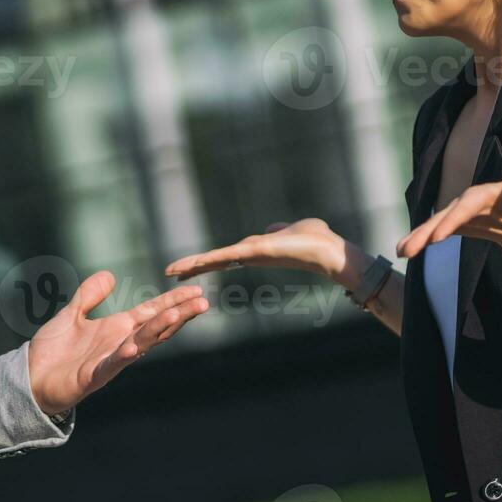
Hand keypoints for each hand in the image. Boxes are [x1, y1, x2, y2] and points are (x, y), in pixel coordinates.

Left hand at [27, 271, 207, 415]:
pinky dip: (122, 356)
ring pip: (140, 343)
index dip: (173, 301)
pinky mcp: (92, 376)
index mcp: (117, 329)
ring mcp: (109, 361)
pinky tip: (133, 346)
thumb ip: (89, 295)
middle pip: (155, 327)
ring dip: (159, 329)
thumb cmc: (52, 351)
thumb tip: (109, 275)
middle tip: (203, 302)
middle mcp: (119, 344)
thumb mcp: (72, 314)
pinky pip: (111, 364)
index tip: (197, 290)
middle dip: (178, 314)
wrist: (30, 379)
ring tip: (179, 314)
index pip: (152, 312)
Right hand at [162, 218, 355, 285]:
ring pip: (217, 259)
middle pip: (216, 260)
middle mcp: (251, 254)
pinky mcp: (255, 252)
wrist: (331, 251)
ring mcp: (251, 255)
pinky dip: (209, 259)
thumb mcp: (293, 228)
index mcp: (257, 249)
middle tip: (171, 273)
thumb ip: (280, 229)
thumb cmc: (318, 240)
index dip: (208, 260)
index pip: (225, 255)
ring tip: (172, 271)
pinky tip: (193, 264)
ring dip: (194, 265)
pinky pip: (227, 255)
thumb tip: (274, 229)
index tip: (191, 265)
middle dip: (193, 266)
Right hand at [395, 166, 501, 258]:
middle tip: (409, 251)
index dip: (450, 221)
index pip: (464, 207)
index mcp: (481, 194)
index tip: (437, 238)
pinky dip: (418, 240)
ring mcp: (455, 213)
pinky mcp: (451, 224)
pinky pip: (433, 232)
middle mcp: (463, 202)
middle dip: (425, 233)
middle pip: (442, 217)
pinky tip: (403, 251)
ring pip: (433, 225)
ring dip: (416, 238)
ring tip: (401, 252)